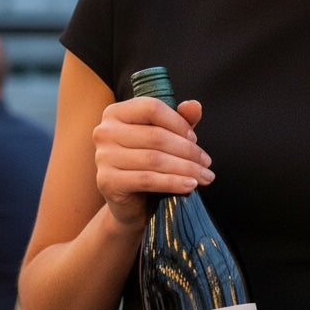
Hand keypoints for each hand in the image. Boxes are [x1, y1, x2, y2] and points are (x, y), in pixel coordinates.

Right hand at [92, 97, 214, 228]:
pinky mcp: (107, 181)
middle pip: (156, 136)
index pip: (152, 108)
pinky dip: (173, 182)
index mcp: (116, 113)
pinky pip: (147, 179)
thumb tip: (194, 106)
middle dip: (188, 150)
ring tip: (205, 176)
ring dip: (186, 168)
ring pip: (154, 159)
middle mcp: (104, 131)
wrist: (131, 203)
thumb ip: (180, 119)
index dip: (178, 123)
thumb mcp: (165, 138)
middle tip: (206, 163)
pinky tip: (190, 185)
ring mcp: (103, 157)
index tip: (195, 139)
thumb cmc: (148, 164)